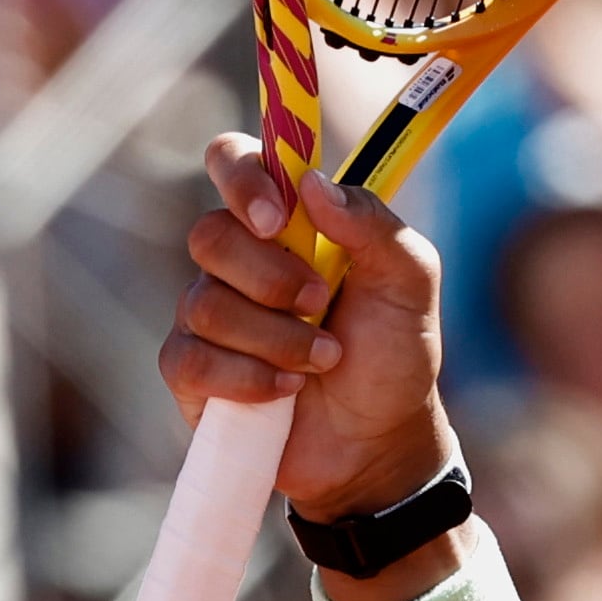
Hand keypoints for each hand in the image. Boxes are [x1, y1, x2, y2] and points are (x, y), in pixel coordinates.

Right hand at [167, 137, 456, 526]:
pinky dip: (249, 379)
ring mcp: (208, 314)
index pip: (233, 161)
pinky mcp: (191, 371)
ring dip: (278, 339)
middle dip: (272, 278)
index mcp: (287, 222)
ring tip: (325, 359)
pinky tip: (288, 391)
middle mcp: (237, 260)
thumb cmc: (394, 352)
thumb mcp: (410, 283)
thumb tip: (312, 186)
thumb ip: (375, 226)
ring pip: (206, 304)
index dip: (241, 176)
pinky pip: (191, 360)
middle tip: (322, 305)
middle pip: (210, 236)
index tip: (276, 216)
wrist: (380, 439)